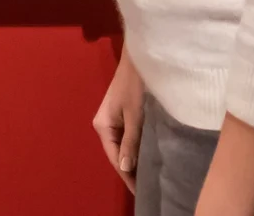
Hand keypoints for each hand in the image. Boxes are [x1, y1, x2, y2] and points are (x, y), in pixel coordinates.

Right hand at [93, 49, 144, 192]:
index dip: (127, 176)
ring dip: (136, 158)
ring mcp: (114, 118)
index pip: (114, 158)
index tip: (142, 193)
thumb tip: (124, 168)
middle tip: (149, 187)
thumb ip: (130, 142)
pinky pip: (129, 136)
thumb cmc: (135, 86)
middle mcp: (105, 124)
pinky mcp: (124, 114)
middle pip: (118, 152)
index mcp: (102, 125)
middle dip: (131, 169)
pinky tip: (150, 155)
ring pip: (125, 145)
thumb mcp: (134, 116)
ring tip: (152, 175)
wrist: (142, 60)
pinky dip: (139, 147)